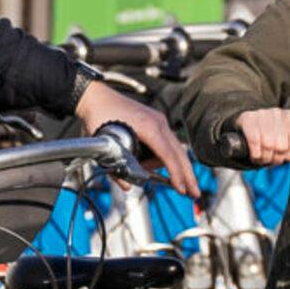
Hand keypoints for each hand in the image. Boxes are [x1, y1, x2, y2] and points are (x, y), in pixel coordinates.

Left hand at [76, 78, 197, 183]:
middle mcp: (157, 122)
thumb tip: (128, 186)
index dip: (176, 174)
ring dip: (173, 167)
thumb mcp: (104, 147)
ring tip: (166, 179)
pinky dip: (167, 157)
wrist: (95, 96)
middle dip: (187, 175)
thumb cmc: (98, 116)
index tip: (182, 189)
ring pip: (174, 149)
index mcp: (148, 127)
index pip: (168, 155)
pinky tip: (161, 168)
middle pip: (179, 153)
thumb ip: (116, 170)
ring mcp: (158, 121)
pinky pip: (167, 143)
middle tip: (194, 192)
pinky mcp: (154, 121)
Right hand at [229, 107, 289, 169]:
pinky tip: (255, 154)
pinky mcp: (248, 118)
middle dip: (276, 158)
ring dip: (264, 157)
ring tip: (262, 158)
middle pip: (282, 145)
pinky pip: (254, 139)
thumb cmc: (272, 136)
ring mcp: (263, 114)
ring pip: (268, 144)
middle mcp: (278, 113)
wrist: (250, 124)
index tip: (284, 157)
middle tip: (271, 158)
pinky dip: (255, 152)